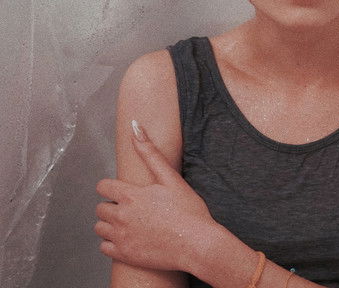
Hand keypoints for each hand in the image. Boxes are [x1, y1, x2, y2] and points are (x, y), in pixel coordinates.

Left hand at [95, 121, 218, 272]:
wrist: (196, 243)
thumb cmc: (187, 209)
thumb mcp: (170, 177)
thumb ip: (150, 152)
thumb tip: (135, 126)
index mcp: (130, 195)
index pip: (103, 186)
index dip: (111, 186)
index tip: (122, 189)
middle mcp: (121, 216)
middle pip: (100, 208)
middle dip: (111, 204)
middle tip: (131, 206)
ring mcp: (121, 237)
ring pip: (100, 228)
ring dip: (110, 223)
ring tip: (130, 222)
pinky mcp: (124, 255)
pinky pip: (104, 248)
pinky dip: (112, 242)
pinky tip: (129, 237)